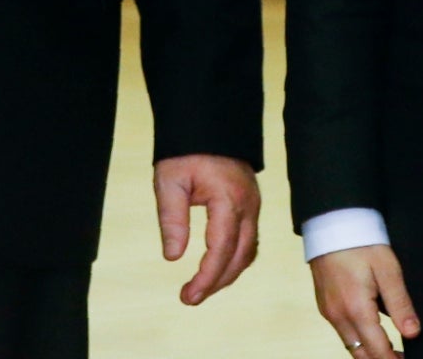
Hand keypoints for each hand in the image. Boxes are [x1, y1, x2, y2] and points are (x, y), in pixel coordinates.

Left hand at [153, 154, 259, 304]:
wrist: (210, 125)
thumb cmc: (186, 151)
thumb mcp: (169, 180)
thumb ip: (172, 219)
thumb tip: (173, 257)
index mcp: (228, 198)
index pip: (221, 249)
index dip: (206, 277)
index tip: (188, 295)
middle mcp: (247, 205)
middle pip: (239, 257)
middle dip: (216, 282)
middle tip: (189, 297)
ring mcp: (253, 206)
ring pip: (247, 251)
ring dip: (227, 274)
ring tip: (201, 288)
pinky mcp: (251, 205)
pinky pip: (249, 240)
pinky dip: (235, 259)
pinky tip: (217, 268)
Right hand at [311, 244, 419, 355]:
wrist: (331, 222)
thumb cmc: (361, 242)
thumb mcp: (388, 269)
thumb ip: (400, 304)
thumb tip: (413, 333)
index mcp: (356, 309)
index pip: (378, 350)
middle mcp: (338, 316)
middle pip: (361, 355)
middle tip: (402, 358)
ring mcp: (328, 311)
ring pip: (350, 346)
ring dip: (369, 351)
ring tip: (391, 349)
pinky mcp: (324, 305)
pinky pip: (342, 332)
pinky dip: (358, 339)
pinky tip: (372, 331)